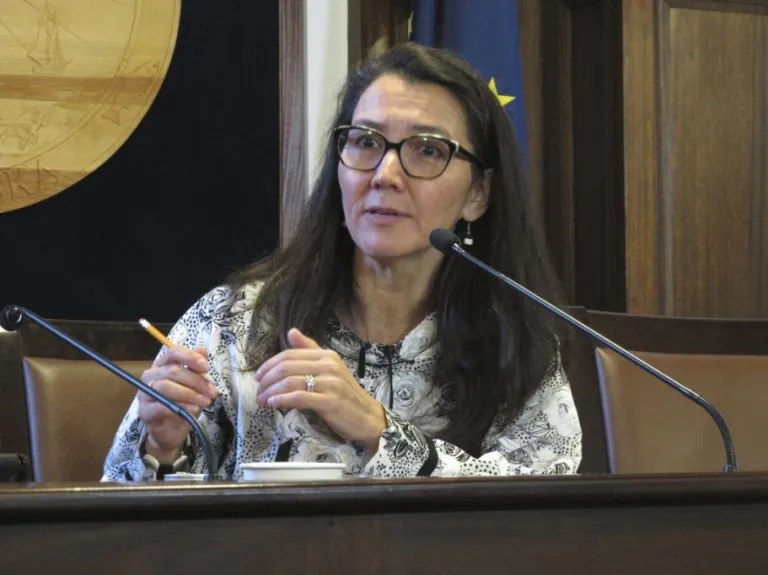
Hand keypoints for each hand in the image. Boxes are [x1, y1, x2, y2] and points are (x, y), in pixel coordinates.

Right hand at [137, 345, 217, 461]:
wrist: (172, 431)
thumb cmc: (182, 403)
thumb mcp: (194, 385)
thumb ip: (197, 368)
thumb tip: (202, 350)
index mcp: (162, 366)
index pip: (173, 353)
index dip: (189, 357)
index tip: (205, 366)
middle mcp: (150, 377)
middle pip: (172, 371)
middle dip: (196, 381)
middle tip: (212, 392)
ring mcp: (144, 394)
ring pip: (165, 387)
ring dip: (189, 394)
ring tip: (205, 401)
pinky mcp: (144, 412)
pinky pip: (160, 406)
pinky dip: (180, 407)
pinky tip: (194, 410)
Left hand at [254, 328, 386, 451]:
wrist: (367, 417)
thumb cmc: (345, 395)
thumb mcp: (329, 369)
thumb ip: (310, 351)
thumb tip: (291, 332)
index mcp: (327, 355)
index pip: (290, 354)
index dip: (269, 364)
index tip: (258, 376)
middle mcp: (329, 365)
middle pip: (287, 367)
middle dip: (267, 379)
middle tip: (258, 391)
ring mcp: (331, 383)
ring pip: (290, 382)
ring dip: (271, 392)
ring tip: (262, 400)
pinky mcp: (330, 401)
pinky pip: (300, 398)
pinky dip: (282, 400)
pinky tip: (273, 404)